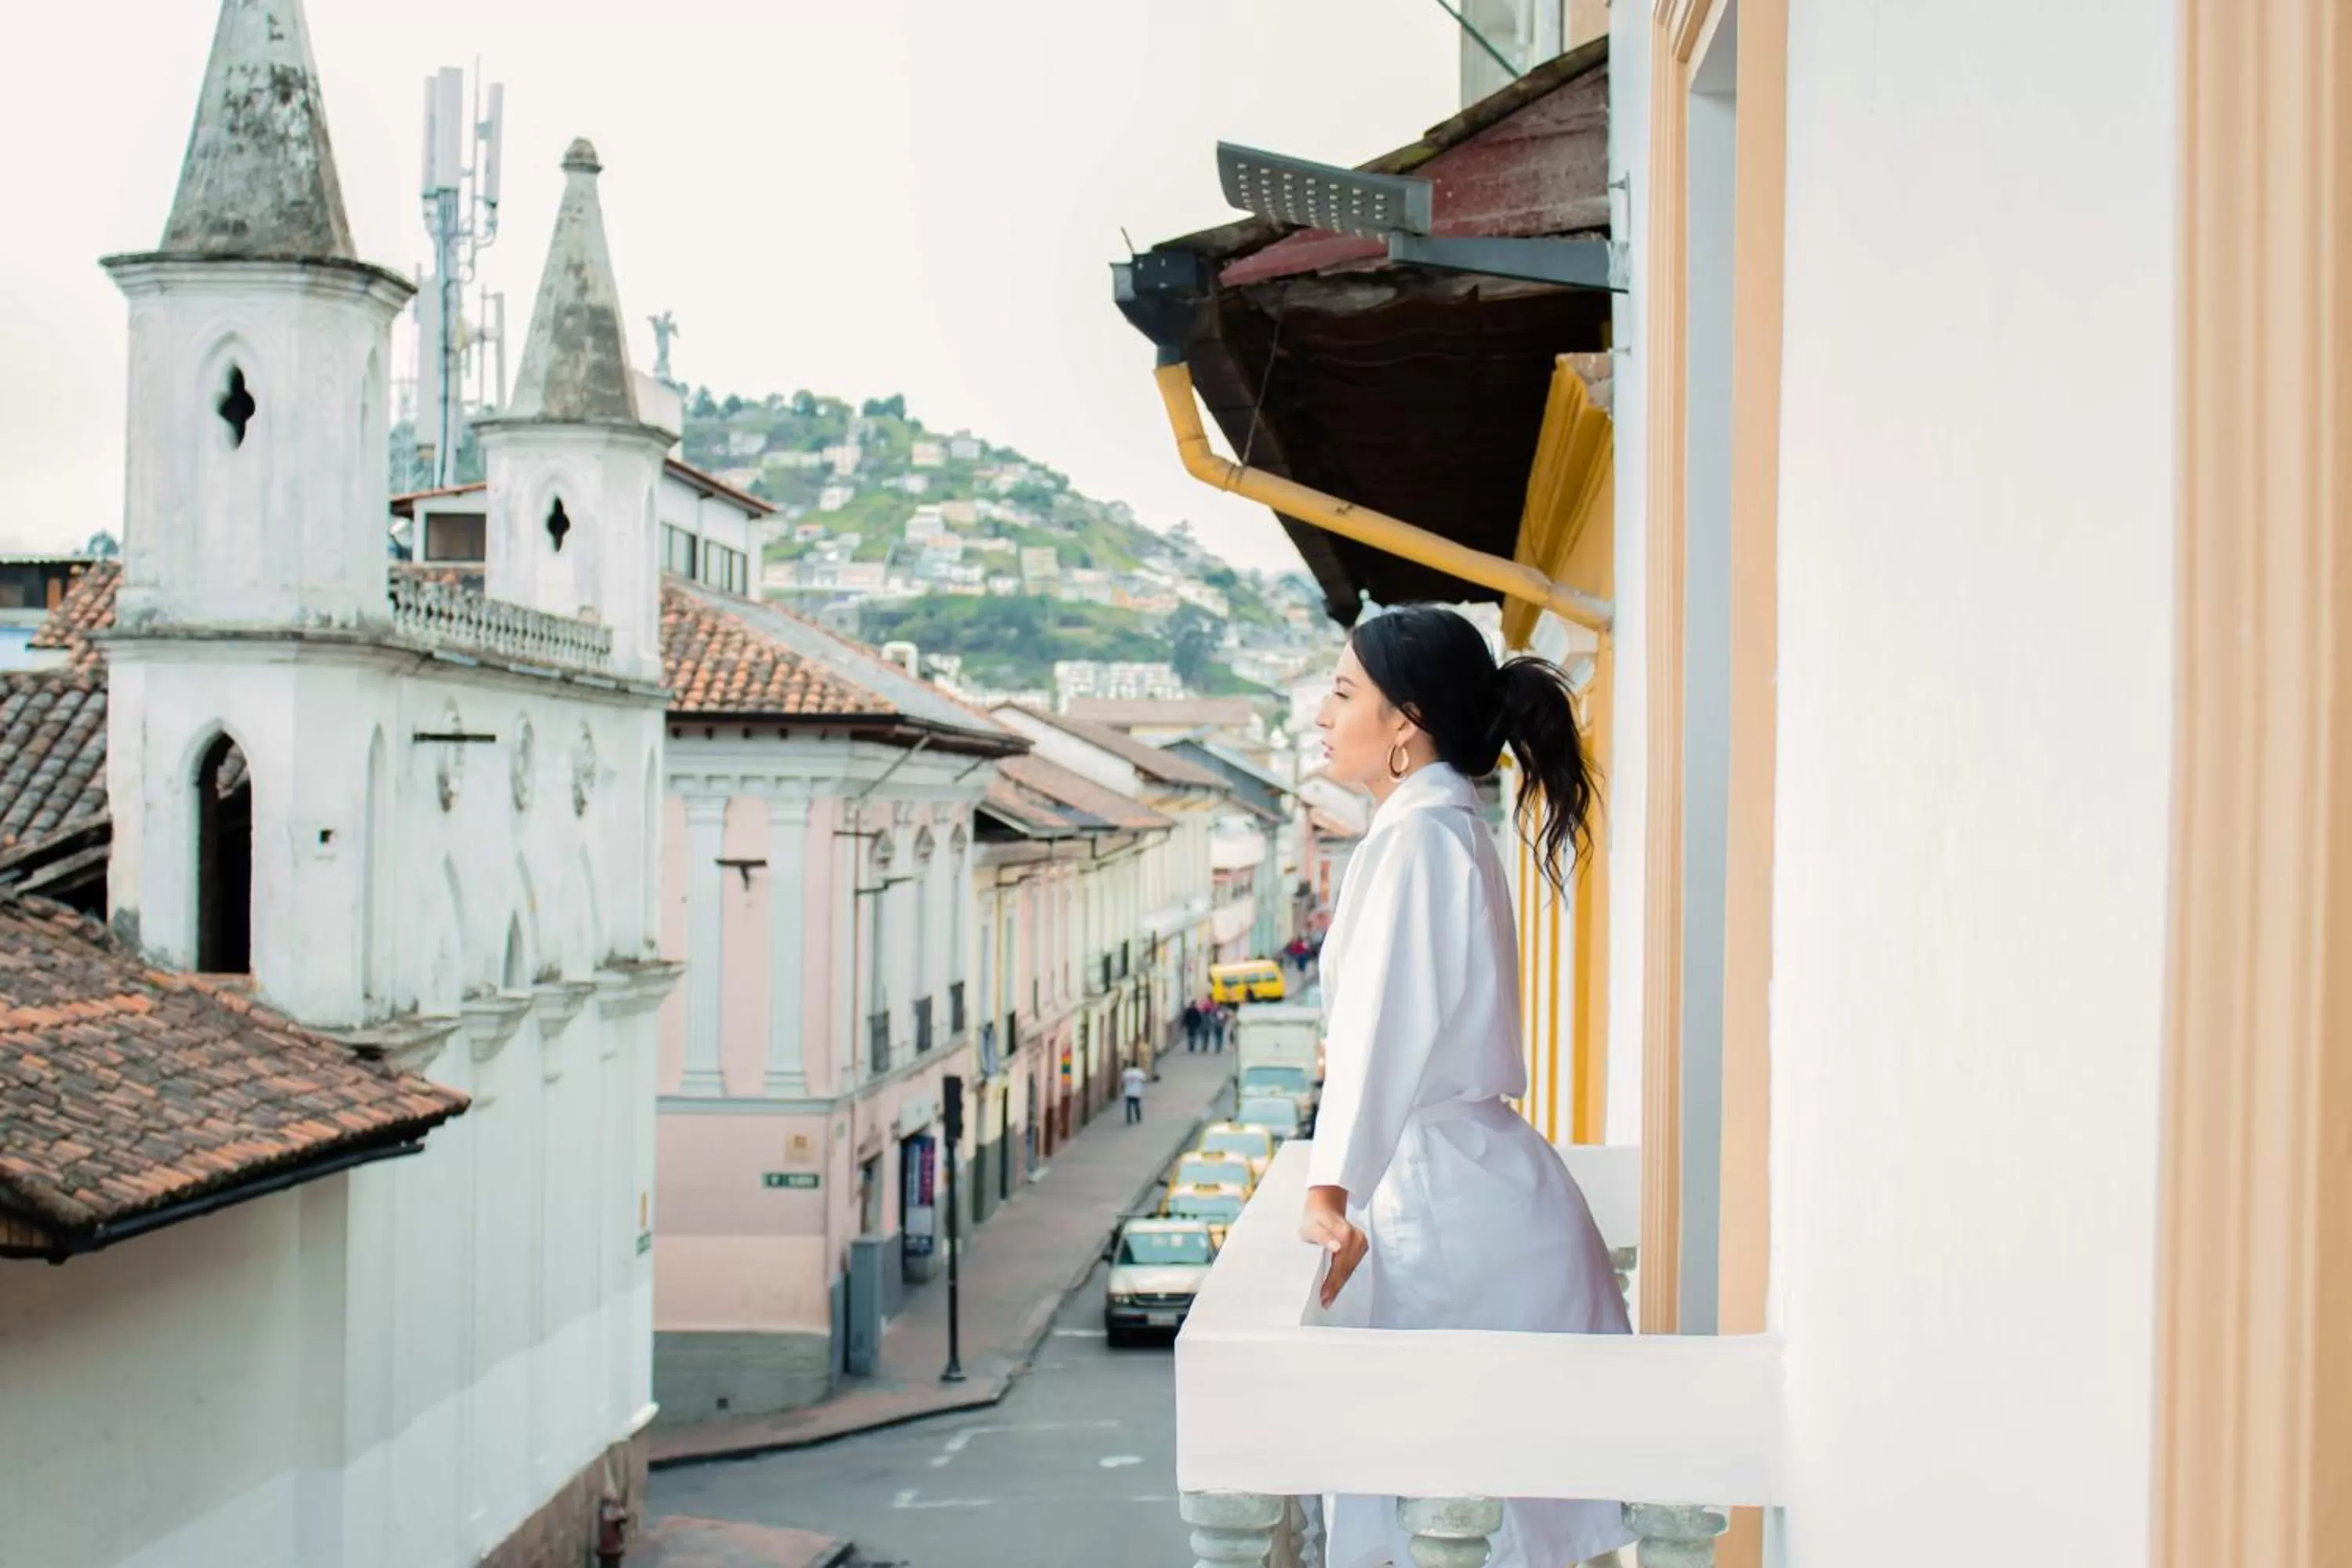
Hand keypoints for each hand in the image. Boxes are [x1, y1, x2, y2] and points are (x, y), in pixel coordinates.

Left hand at [1300, 1187, 1366, 1307]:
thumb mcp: (1313, 1225)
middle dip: (1336, 1287)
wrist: (1325, 1204)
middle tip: (1326, 1302)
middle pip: (1347, 1269)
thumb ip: (1324, 1236)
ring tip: (1329, 1298)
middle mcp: (1357, 1239)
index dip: (1332, 1282)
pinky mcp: (1361, 1245)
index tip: (1324, 1295)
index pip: (1340, 1265)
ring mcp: (1361, 1242)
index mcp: (1345, 1234)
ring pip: (1350, 1269)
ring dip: (1340, 1283)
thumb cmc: (1316, 1216)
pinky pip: (1352, 1265)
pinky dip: (1344, 1275)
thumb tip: (1337, 1247)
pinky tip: (1337, 1285)